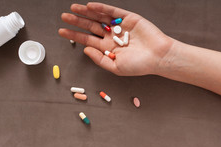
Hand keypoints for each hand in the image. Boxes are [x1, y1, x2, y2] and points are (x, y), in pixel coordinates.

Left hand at [58, 2, 173, 75]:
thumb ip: (100, 59)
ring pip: (99, 17)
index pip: (87, 40)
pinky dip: (101, 7)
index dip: (75, 35)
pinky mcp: (128, 18)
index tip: (61, 31)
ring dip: (86, 12)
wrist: (158, 56)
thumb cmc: (139, 65)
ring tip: (73, 8)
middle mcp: (112, 36)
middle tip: (63, 16)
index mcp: (108, 49)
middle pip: (91, 27)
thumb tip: (85, 50)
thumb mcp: (116, 67)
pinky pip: (112, 11)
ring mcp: (120, 26)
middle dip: (77, 22)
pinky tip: (90, 6)